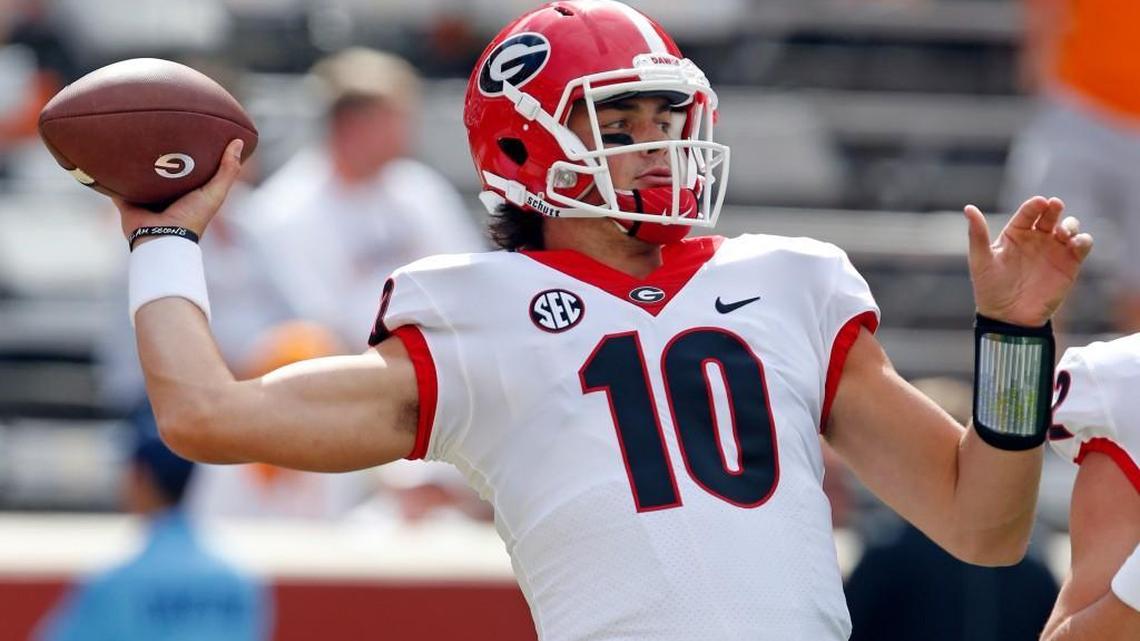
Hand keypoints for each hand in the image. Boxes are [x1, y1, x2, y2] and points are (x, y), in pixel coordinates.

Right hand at [113, 139, 244, 242]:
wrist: (162, 237)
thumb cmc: (191, 217)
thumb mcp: (215, 192)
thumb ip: (228, 170)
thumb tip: (239, 141)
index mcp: (186, 192)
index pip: (188, 168)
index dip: (190, 151)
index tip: (190, 129)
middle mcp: (165, 194)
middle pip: (161, 169)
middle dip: (159, 153)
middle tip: (157, 127)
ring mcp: (145, 197)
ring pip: (138, 174)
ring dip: (135, 160)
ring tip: (132, 135)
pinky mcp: (126, 199)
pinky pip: (116, 183)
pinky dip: (112, 172)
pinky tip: (108, 153)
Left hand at [965, 196, 1092, 325]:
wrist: (1009, 317)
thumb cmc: (990, 288)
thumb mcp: (981, 260)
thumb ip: (977, 234)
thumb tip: (968, 208)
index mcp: (1015, 233)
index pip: (1027, 212)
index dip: (1034, 205)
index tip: (1040, 202)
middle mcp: (1036, 238)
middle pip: (1050, 216)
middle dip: (1054, 208)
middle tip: (1055, 206)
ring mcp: (1054, 250)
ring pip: (1068, 228)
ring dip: (1070, 224)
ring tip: (1063, 232)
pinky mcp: (1069, 264)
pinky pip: (1081, 246)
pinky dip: (1083, 241)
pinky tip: (1076, 243)